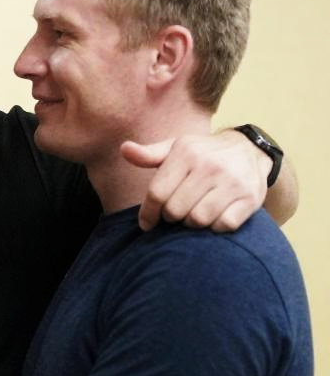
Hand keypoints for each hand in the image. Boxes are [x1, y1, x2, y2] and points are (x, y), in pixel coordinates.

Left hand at [122, 129, 268, 231]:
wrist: (249, 150)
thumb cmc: (202, 154)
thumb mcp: (176, 149)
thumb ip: (149, 154)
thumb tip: (124, 149)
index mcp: (187, 152)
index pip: (157, 193)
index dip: (148, 213)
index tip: (146, 223)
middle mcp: (210, 166)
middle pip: (175, 210)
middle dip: (171, 217)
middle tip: (175, 213)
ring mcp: (232, 182)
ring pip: (198, 220)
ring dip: (192, 223)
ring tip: (193, 213)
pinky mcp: (250, 198)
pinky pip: (223, 225)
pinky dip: (215, 226)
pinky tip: (214, 216)